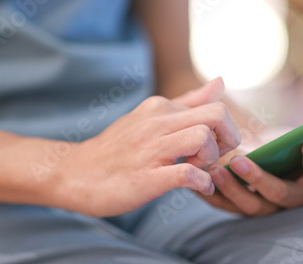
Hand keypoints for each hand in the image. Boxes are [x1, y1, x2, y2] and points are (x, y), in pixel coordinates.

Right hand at [53, 78, 240, 216]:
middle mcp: (158, 122)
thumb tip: (220, 82)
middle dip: (229, 139)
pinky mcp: (146, 177)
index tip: (213, 147)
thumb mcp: (151, 117)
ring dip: (212, 159)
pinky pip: (187, 174)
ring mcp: (151, 149)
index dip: (225, 130)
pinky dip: (201, 183)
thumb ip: (189, 101)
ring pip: (203, 139)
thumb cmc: (118, 148)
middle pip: (217, 116)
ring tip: (201, 170)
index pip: (215, 107)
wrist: (74, 173)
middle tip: (214, 157)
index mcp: (161, 108)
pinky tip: (198, 187)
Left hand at [199, 128, 302, 215]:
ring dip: (232, 189)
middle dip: (262, 180)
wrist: (273, 165)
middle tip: (243, 159)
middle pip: (281, 196)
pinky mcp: (241, 208)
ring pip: (250, 207)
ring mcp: (267, 208)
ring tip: (216, 168)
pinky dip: (213, 194)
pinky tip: (201, 174)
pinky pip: (226, 206)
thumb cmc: (298, 151)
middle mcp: (294, 202)